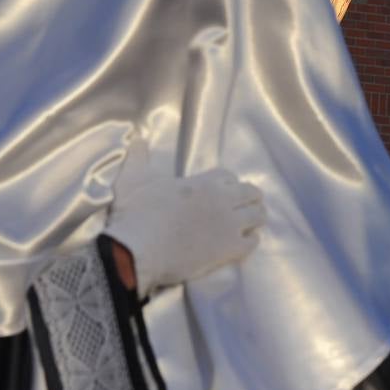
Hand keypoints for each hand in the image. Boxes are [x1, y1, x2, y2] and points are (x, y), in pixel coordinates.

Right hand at [104, 139, 265, 295]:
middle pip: (249, 192)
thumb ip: (138, 157)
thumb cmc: (136, 213)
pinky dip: (252, 240)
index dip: (227, 181)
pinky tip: (249, 240)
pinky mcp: (229, 250)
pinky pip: (251, 242)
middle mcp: (221, 200)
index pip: (227, 175)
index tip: (226, 186)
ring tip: (256, 218)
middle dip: (250, 195)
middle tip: (250, 200)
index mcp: (202, 182)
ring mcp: (228, 226)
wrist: (138, 251)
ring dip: (256, 215)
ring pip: (256, 215)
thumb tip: (138, 138)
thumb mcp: (132, 178)